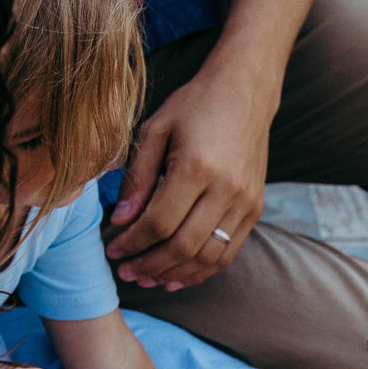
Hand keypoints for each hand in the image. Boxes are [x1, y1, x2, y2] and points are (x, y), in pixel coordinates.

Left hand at [105, 73, 273, 290]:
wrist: (246, 91)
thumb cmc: (195, 105)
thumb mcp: (156, 130)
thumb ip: (137, 177)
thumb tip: (119, 221)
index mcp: (196, 167)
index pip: (158, 222)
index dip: (132, 242)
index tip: (112, 248)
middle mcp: (226, 189)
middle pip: (182, 246)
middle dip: (148, 265)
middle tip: (125, 271)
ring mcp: (245, 202)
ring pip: (207, 257)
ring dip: (173, 273)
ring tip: (147, 277)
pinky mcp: (254, 208)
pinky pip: (228, 252)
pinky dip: (201, 270)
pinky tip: (177, 274)